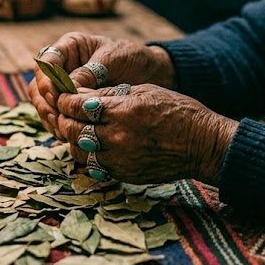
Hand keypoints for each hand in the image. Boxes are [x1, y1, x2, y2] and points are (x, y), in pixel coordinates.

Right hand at [28, 32, 175, 135]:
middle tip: (57, 117)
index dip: (47, 79)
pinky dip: (57, 125)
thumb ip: (90, 72)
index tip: (56, 94)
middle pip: (39, 84)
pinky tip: (66, 135)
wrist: (152, 74)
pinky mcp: (70, 105)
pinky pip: (55, 115)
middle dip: (45, 102)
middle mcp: (62, 66)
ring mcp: (64, 87)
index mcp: (70, 47)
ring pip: (43, 102)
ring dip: (49, 116)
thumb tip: (68, 89)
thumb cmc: (133, 59)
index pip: (47, 61)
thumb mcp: (113, 60)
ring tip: (62, 129)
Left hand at [55, 84, 237, 183]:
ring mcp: (119, 159)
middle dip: (63, 119)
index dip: (65, 100)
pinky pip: (95, 166)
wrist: (201, 144)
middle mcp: (116, 137)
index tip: (62, 96)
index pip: (77, 106)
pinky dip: (90, 155)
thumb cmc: (177, 111)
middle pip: (72, 129)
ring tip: (76, 130)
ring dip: (73, 139)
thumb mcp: (143, 91)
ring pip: (79, 151)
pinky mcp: (124, 174)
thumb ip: (110, 94)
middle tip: (64, 112)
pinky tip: (93, 145)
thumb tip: (82, 94)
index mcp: (121, 111)